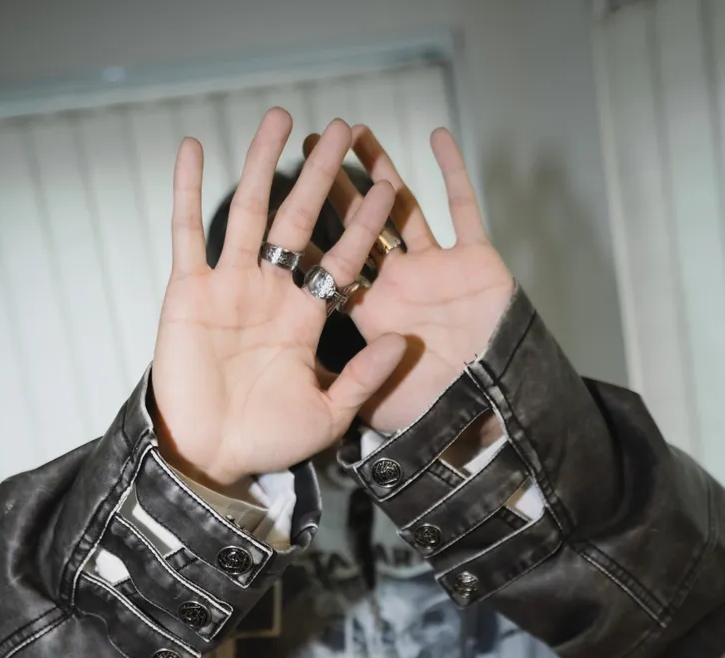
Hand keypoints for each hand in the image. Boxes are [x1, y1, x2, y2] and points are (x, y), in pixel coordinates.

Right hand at [151, 110, 405, 488]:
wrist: (210, 456)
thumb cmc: (270, 441)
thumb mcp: (330, 413)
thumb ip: (365, 376)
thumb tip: (405, 340)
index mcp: (306, 319)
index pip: (341, 260)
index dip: (363, 225)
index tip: (387, 187)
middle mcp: (271, 293)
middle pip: (300, 221)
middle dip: (321, 177)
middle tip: (341, 132)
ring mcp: (230, 287)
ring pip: (249, 212)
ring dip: (261, 164)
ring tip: (280, 117)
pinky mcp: (189, 291)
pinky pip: (186, 232)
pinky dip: (185, 191)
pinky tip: (193, 148)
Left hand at [304, 126, 513, 433]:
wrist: (489, 412)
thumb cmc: (432, 414)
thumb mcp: (370, 407)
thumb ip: (338, 385)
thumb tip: (294, 376)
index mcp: (370, 312)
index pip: (329, 265)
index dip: (307, 233)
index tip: (281, 200)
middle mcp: (398, 284)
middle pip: (357, 226)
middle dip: (334, 187)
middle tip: (308, 146)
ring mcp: (436, 269)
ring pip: (403, 208)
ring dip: (382, 169)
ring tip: (355, 130)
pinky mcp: (476, 261)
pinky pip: (464, 209)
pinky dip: (453, 173)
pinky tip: (437, 137)